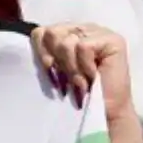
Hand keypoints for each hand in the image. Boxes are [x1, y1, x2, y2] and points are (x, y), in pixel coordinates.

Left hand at [31, 23, 141, 142]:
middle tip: (68, 80)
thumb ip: (46, 54)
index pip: (41, 32)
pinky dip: (85, 67)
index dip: (41, 53)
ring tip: (81, 82)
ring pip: (67, 42)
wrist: (104, 114)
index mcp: (67, 33)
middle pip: (52, 33)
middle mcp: (82, 28)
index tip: (50, 74)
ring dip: (72, 68)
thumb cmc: (78, 94)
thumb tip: (30, 44)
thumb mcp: (55, 71)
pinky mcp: (112, 40)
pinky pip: (83, 47)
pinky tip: (93, 77)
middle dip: (58, 61)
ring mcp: (99, 32)